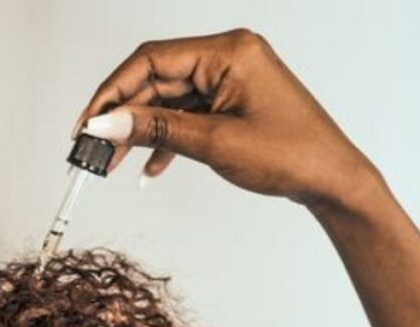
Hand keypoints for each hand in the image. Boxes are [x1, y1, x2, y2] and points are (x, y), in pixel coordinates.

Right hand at [74, 28, 380, 208]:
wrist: (333, 180)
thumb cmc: (292, 155)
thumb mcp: (214, 143)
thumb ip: (154, 129)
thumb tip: (106, 124)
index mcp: (228, 52)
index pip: (150, 60)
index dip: (111, 92)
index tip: (86, 123)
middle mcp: (227, 57)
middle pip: (155, 79)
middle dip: (121, 116)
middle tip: (92, 148)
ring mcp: (229, 79)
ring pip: (166, 100)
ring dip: (139, 131)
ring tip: (112, 162)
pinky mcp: (230, 101)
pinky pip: (185, 113)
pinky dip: (164, 138)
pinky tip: (149, 167)